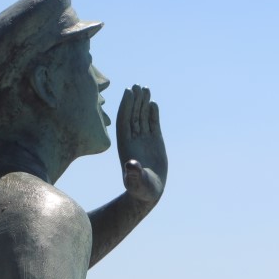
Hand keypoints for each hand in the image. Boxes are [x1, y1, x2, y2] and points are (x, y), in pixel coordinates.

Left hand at [116, 85, 167, 203]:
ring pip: (142, 117)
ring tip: (145, 88)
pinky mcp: (154, 142)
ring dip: (143, 103)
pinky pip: (152, 124)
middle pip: (132, 115)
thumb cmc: (140, 189)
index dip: (125, 106)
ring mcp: (144, 140)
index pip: (124, 121)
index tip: (128, 92)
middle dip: (134, 101)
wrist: (148, 192)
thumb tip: (130, 165)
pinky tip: (153, 103)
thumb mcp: (136, 182)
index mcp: (125, 145)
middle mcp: (133, 140)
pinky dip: (152, 114)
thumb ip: (133, 173)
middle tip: (137, 86)